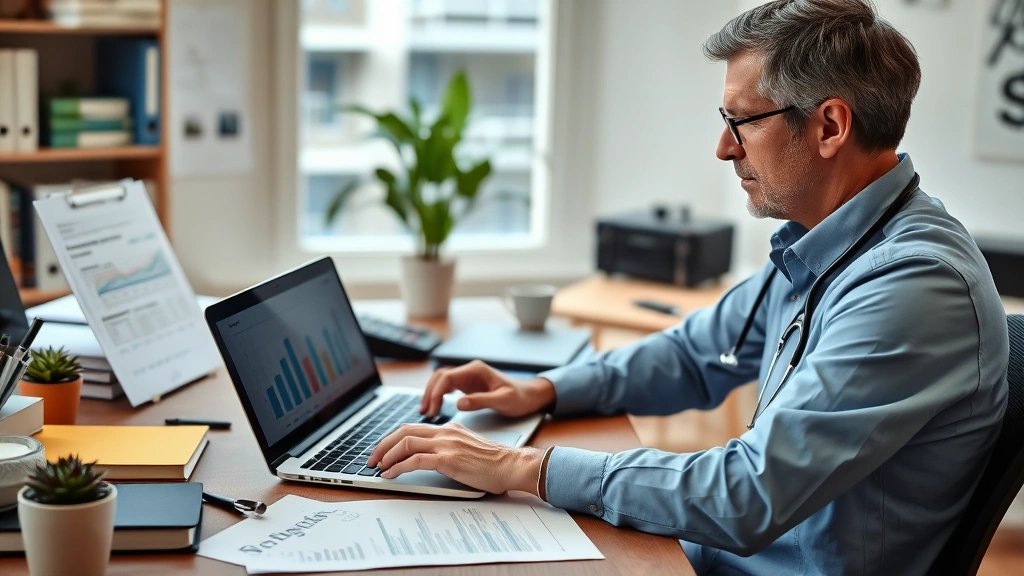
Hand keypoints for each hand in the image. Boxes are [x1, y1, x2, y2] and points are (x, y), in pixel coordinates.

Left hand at [366, 422, 544, 494]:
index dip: (393, 438)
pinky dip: (397, 467)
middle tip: (372, 458)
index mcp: (449, 428)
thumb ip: (451, 446)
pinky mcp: (448, 460)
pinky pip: (414, 460)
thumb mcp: (468, 447)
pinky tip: (390, 475)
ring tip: (378, 467)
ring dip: (387, 456)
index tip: (383, 450)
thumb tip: (433, 457)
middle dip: (383, 444)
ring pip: (405, 443)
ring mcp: (446, 445)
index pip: (413, 427)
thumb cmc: (495, 462)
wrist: (511, 465)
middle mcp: (445, 432)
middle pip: (404, 431)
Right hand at [420, 360, 555, 418]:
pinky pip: (448, 387)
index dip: (436, 393)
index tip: (432, 409)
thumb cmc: (520, 397)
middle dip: (429, 392)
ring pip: (442, 381)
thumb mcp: (502, 401)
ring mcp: (469, 377)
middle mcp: (470, 370)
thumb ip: (480, 401)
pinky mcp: (469, 385)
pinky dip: (439, 395)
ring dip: (432, 393)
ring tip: (426, 411)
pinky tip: (435, 407)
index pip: (447, 377)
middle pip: (440, 376)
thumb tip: (458, 403)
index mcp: (476, 370)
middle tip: (424, 411)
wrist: (531, 396)